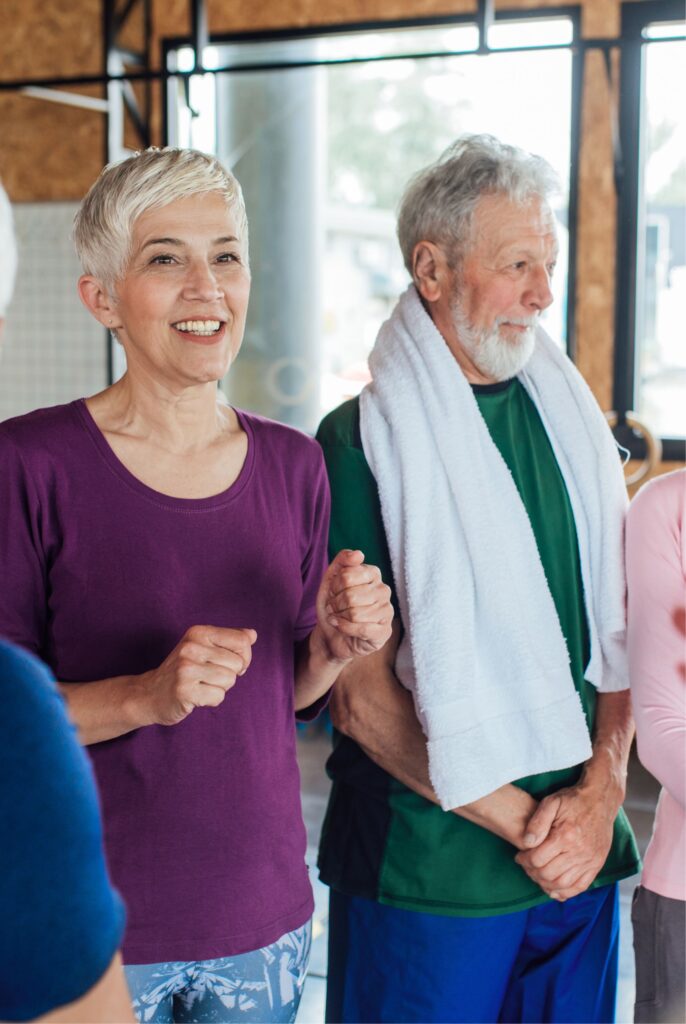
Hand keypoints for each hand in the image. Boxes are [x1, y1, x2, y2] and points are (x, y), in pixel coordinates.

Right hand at [139, 625, 256, 726]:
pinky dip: (212, 700)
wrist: (149, 693)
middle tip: (208, 676)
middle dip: (230, 674)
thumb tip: (252, 635)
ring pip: (230, 680)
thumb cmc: (183, 670)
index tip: (231, 664)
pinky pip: (219, 697)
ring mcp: (186, 669)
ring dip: (220, 688)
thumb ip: (229, 640)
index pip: (242, 641)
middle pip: (238, 664)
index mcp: (198, 633)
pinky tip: (196, 696)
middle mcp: (191, 647)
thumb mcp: (203, 647)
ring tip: (201, 685)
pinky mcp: (184, 690)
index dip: (244, 657)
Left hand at [315, 549, 392, 663]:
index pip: (346, 576)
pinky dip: (343, 628)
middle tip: (335, 608)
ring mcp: (387, 611)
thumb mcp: (331, 579)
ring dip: (339, 617)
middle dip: (336, 604)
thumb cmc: (334, 606)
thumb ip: (343, 560)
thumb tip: (359, 554)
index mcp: (373, 574)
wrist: (330, 634)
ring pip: (355, 613)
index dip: (334, 587)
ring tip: (339, 617)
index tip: (334, 592)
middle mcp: (384, 590)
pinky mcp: (384, 632)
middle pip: (350, 596)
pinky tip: (340, 626)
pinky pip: (361, 629)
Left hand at [514, 782, 615, 900]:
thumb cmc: (573, 800)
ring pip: (562, 884)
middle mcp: (579, 851)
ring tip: (537, 874)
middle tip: (526, 865)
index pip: (537, 859)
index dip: (524, 860)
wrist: (600, 800)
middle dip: (532, 872)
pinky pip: (579, 887)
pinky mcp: (596, 865)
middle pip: (548, 874)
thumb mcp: (551, 802)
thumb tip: (526, 842)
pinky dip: (565, 892)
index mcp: (565, 835)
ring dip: (545, 884)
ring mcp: (589, 860)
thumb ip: (537, 822)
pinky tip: (554, 889)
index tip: (519, 856)